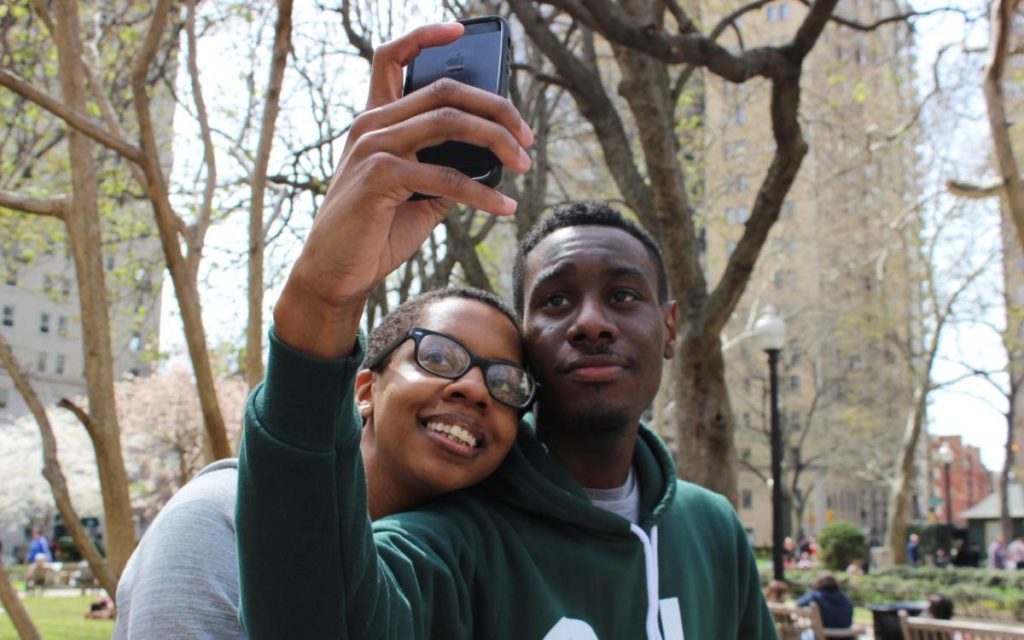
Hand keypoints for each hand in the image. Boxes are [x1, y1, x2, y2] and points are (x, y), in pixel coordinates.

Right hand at [275, 22, 532, 357]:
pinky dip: (482, 192)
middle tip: (527, 136)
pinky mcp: (378, 177)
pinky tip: (504, 206)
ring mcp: (372, 147)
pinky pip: (445, 177)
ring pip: (448, 121)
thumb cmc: (375, 233)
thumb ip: (444, 171)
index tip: (460, 31)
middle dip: (496, 107)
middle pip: (444, 90)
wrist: (336, 274)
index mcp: (375, 121)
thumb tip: (489, 163)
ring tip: (524, 164)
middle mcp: (371, 125)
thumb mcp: (417, 196)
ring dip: (497, 140)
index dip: (424, 35)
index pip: (390, 57)